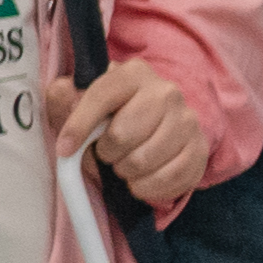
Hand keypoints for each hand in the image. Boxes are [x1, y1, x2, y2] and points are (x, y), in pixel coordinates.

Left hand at [59, 57, 208, 205]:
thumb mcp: (80, 104)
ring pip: (143, 161)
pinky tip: (141, 180)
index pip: (102, 96)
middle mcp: (166, 92)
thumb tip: (63, 93)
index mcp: (134, 74)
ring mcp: (187, 120)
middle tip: (107, 154)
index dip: (79, 126)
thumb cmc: (110, 117)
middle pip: (123, 135)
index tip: (64, 149)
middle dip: (106, 153)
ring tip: (125, 165)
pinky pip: (168, 179)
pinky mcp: (199, 149)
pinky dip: (147, 188)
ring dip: (126, 172)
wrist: (153, 129)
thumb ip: (64, 97)